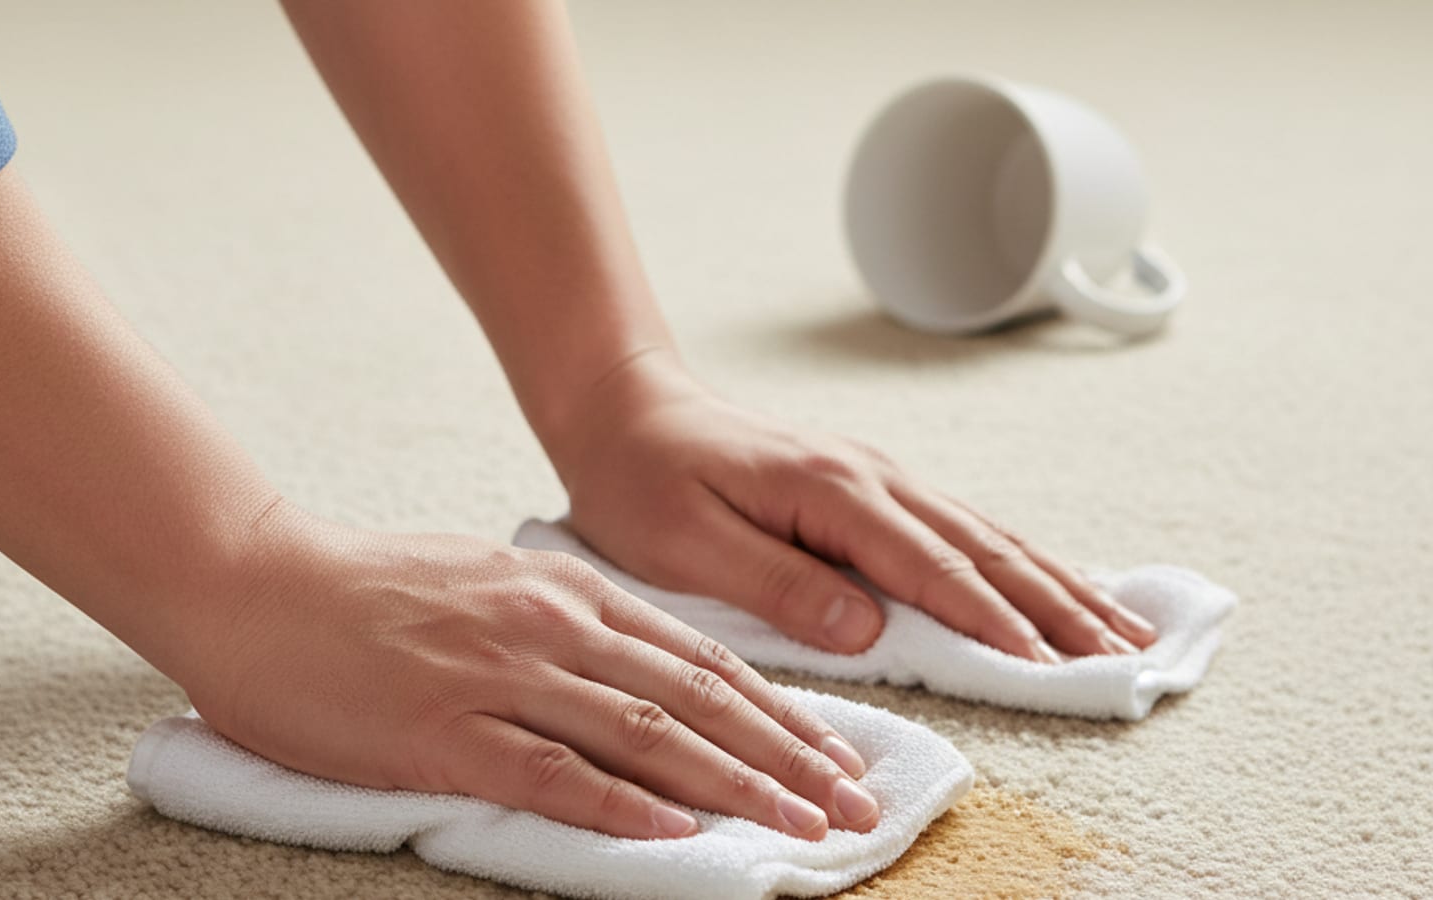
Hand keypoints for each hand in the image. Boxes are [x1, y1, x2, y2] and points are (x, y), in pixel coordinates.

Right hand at [177, 504, 880, 840]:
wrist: (258, 584)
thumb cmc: (371, 590)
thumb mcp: (492, 581)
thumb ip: (570, 621)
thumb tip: (641, 672)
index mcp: (568, 588)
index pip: (702, 657)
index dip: (780, 712)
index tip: (836, 755)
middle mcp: (551, 626)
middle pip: (697, 698)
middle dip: (788, 757)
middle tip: (853, 804)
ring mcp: (501, 677)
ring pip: (647, 736)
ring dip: (735, 788)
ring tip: (801, 829)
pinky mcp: (445, 733)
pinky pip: (554, 776)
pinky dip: (626, 809)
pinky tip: (681, 837)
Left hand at [549, 351, 1157, 660]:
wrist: (628, 409)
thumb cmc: (644, 479)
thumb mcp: (687, 544)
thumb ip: (779, 583)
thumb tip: (867, 627)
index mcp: (831, 490)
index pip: (931, 568)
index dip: (993, 622)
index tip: (1050, 666)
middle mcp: (870, 476)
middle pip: (984, 548)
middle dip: (1058, 605)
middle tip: (1124, 655)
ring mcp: (877, 476)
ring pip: (987, 535)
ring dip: (1056, 581)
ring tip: (1121, 625)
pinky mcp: (870, 486)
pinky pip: (961, 526)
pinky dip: (1018, 559)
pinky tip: (1050, 581)